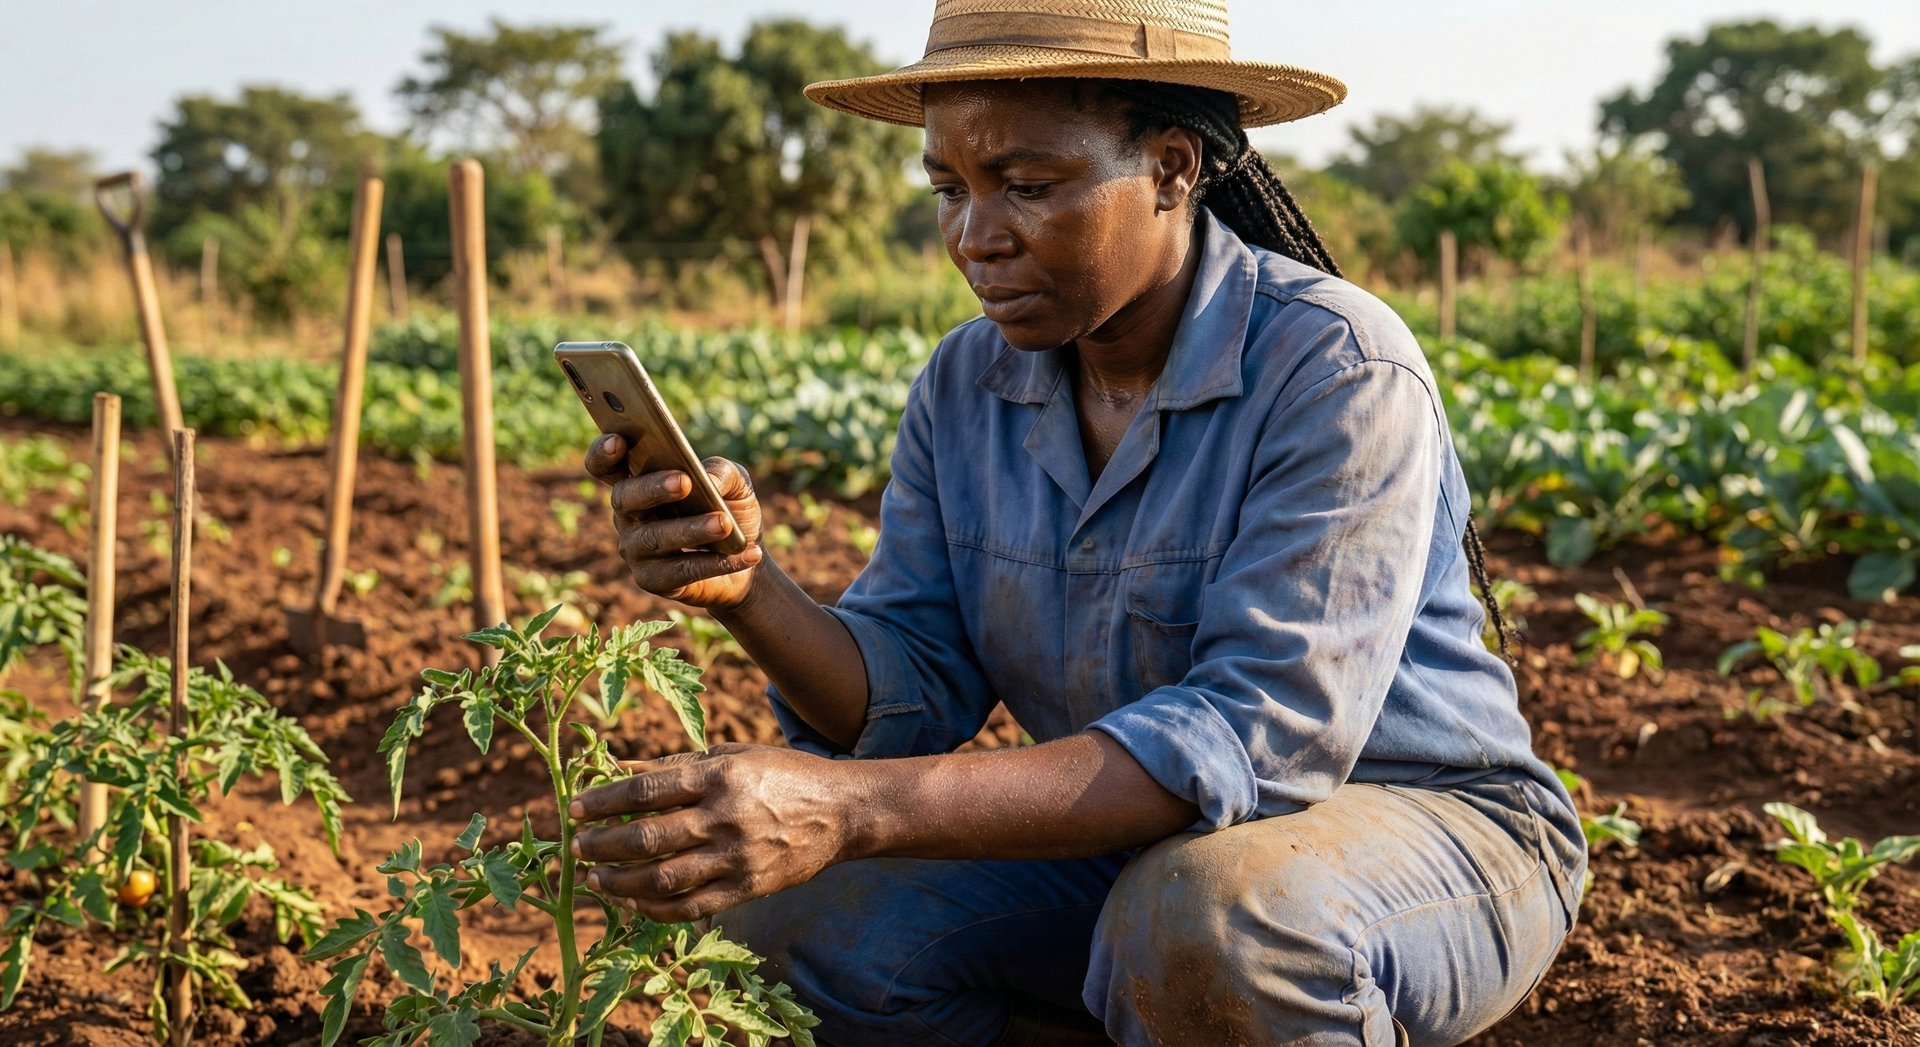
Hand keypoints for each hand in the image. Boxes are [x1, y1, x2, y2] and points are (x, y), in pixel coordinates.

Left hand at [568, 744, 858, 921]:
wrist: (841, 811)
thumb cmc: (782, 775)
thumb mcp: (732, 755)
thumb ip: (675, 763)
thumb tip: (618, 768)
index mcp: (718, 776)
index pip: (645, 791)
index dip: (603, 802)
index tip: (574, 809)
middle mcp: (724, 817)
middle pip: (646, 837)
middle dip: (602, 845)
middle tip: (576, 847)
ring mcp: (736, 857)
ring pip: (663, 877)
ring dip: (620, 881)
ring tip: (595, 878)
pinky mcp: (748, 888)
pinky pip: (692, 907)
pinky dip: (656, 909)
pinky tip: (633, 901)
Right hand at [584, 434, 765, 608]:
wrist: (746, 559)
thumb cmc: (730, 510)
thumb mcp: (735, 483)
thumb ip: (722, 471)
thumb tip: (707, 480)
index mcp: (638, 482)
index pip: (606, 466)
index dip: (603, 453)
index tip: (618, 440)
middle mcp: (628, 515)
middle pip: (624, 497)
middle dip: (652, 488)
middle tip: (683, 482)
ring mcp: (635, 549)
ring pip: (655, 537)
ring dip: (691, 529)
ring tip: (724, 523)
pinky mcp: (653, 580)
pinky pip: (680, 571)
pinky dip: (716, 562)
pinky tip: (746, 554)